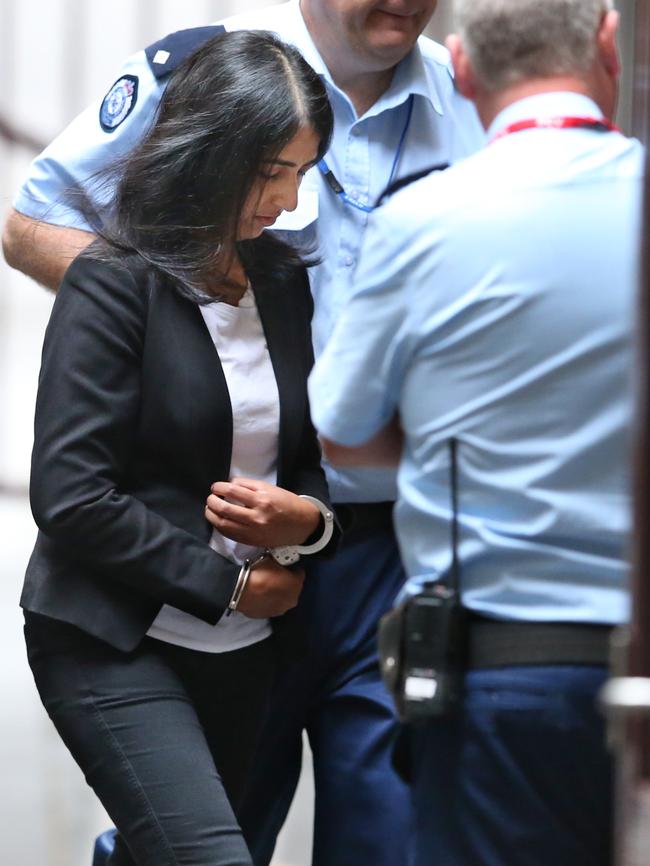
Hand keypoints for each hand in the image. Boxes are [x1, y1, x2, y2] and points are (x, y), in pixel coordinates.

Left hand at [205, 477, 319, 547]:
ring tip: (209, 509)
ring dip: (212, 515)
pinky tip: (218, 521)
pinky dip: (220, 527)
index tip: (216, 487)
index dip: (219, 487)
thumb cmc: (287, 503)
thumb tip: (229, 485)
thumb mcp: (271, 489)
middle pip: (225, 508)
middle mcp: (256, 516)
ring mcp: (253, 531)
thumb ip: (249, 486)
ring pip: (224, 524)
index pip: (233, 490)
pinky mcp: (252, 541)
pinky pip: (230, 534)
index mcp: (262, 499)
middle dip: (212, 501)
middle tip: (211, 497)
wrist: (303, 525)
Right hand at [236, 557, 304, 618]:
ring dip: (279, 593)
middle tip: (276, 576)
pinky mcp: (269, 615)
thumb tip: (279, 560)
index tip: (285, 566)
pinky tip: (261, 595)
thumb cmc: (260, 573)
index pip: (300, 573)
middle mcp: (293, 599)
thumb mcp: (272, 559)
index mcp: (297, 584)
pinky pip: (272, 605)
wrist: (242, 590)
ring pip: (283, 598)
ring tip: (267, 586)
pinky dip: (269, 600)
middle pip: (293, 588)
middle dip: (287, 582)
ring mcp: (281, 609)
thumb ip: (280, 561)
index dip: (292, 569)